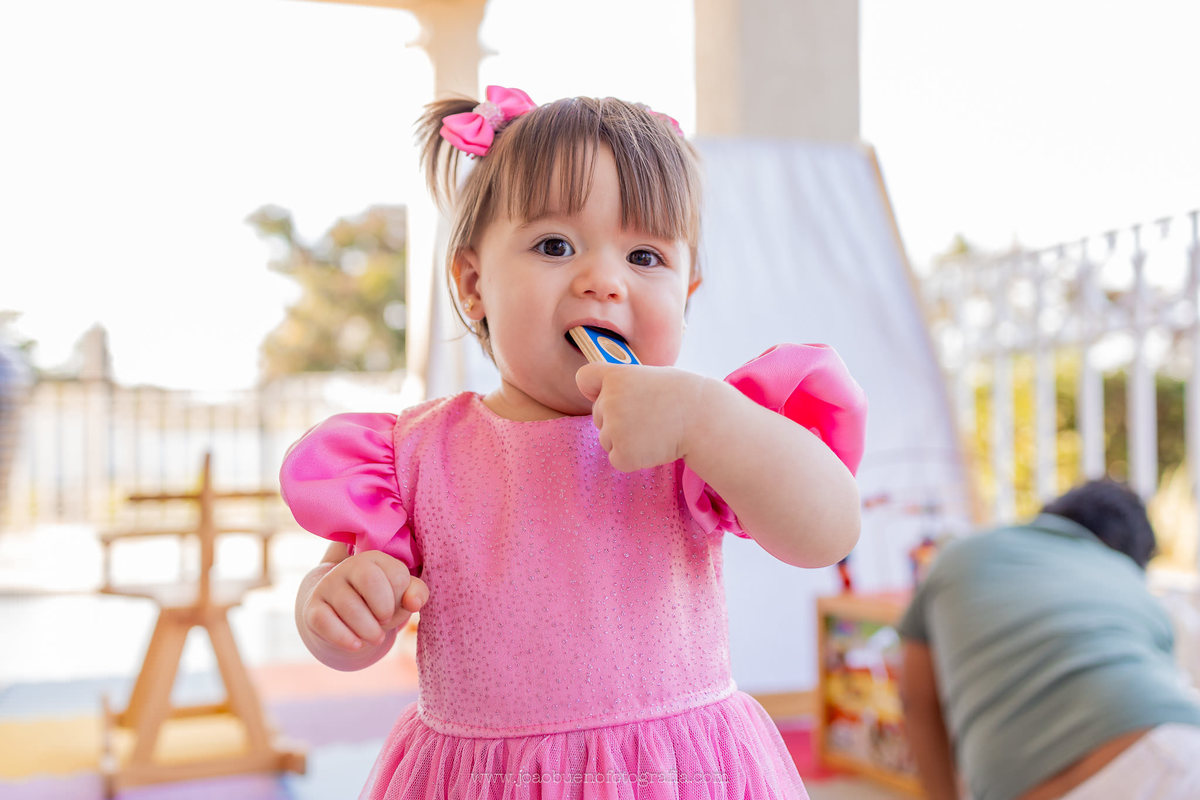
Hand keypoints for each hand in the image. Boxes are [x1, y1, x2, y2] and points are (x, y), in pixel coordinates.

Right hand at [299, 550, 428, 652]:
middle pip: (370, 580)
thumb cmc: (379, 602)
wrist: (342, 615)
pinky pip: (325, 622)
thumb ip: (416, 593)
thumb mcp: (401, 596)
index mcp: (375, 559)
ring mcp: (328, 586)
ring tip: (375, 637)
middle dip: (384, 608)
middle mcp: (348, 567)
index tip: (396, 606)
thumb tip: (413, 603)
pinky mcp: (312, 608)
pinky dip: (345, 638)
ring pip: (349, 606)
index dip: (401, 597)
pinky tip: (356, 644)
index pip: (396, 574)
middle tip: (385, 620)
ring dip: (369, 630)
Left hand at [575, 362, 708, 471]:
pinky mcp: (621, 454)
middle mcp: (608, 401)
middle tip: (651, 416)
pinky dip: (633, 458)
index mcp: (615, 376)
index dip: (595, 388)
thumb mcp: (650, 378)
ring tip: (656, 430)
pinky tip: (654, 446)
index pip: (585, 378)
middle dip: (618, 419)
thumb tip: (605, 401)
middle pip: (598, 415)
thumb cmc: (682, 396)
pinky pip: (617, 459)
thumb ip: (624, 386)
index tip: (608, 393)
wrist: (704, 419)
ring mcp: (613, 429)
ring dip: (626, 440)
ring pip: (606, 439)